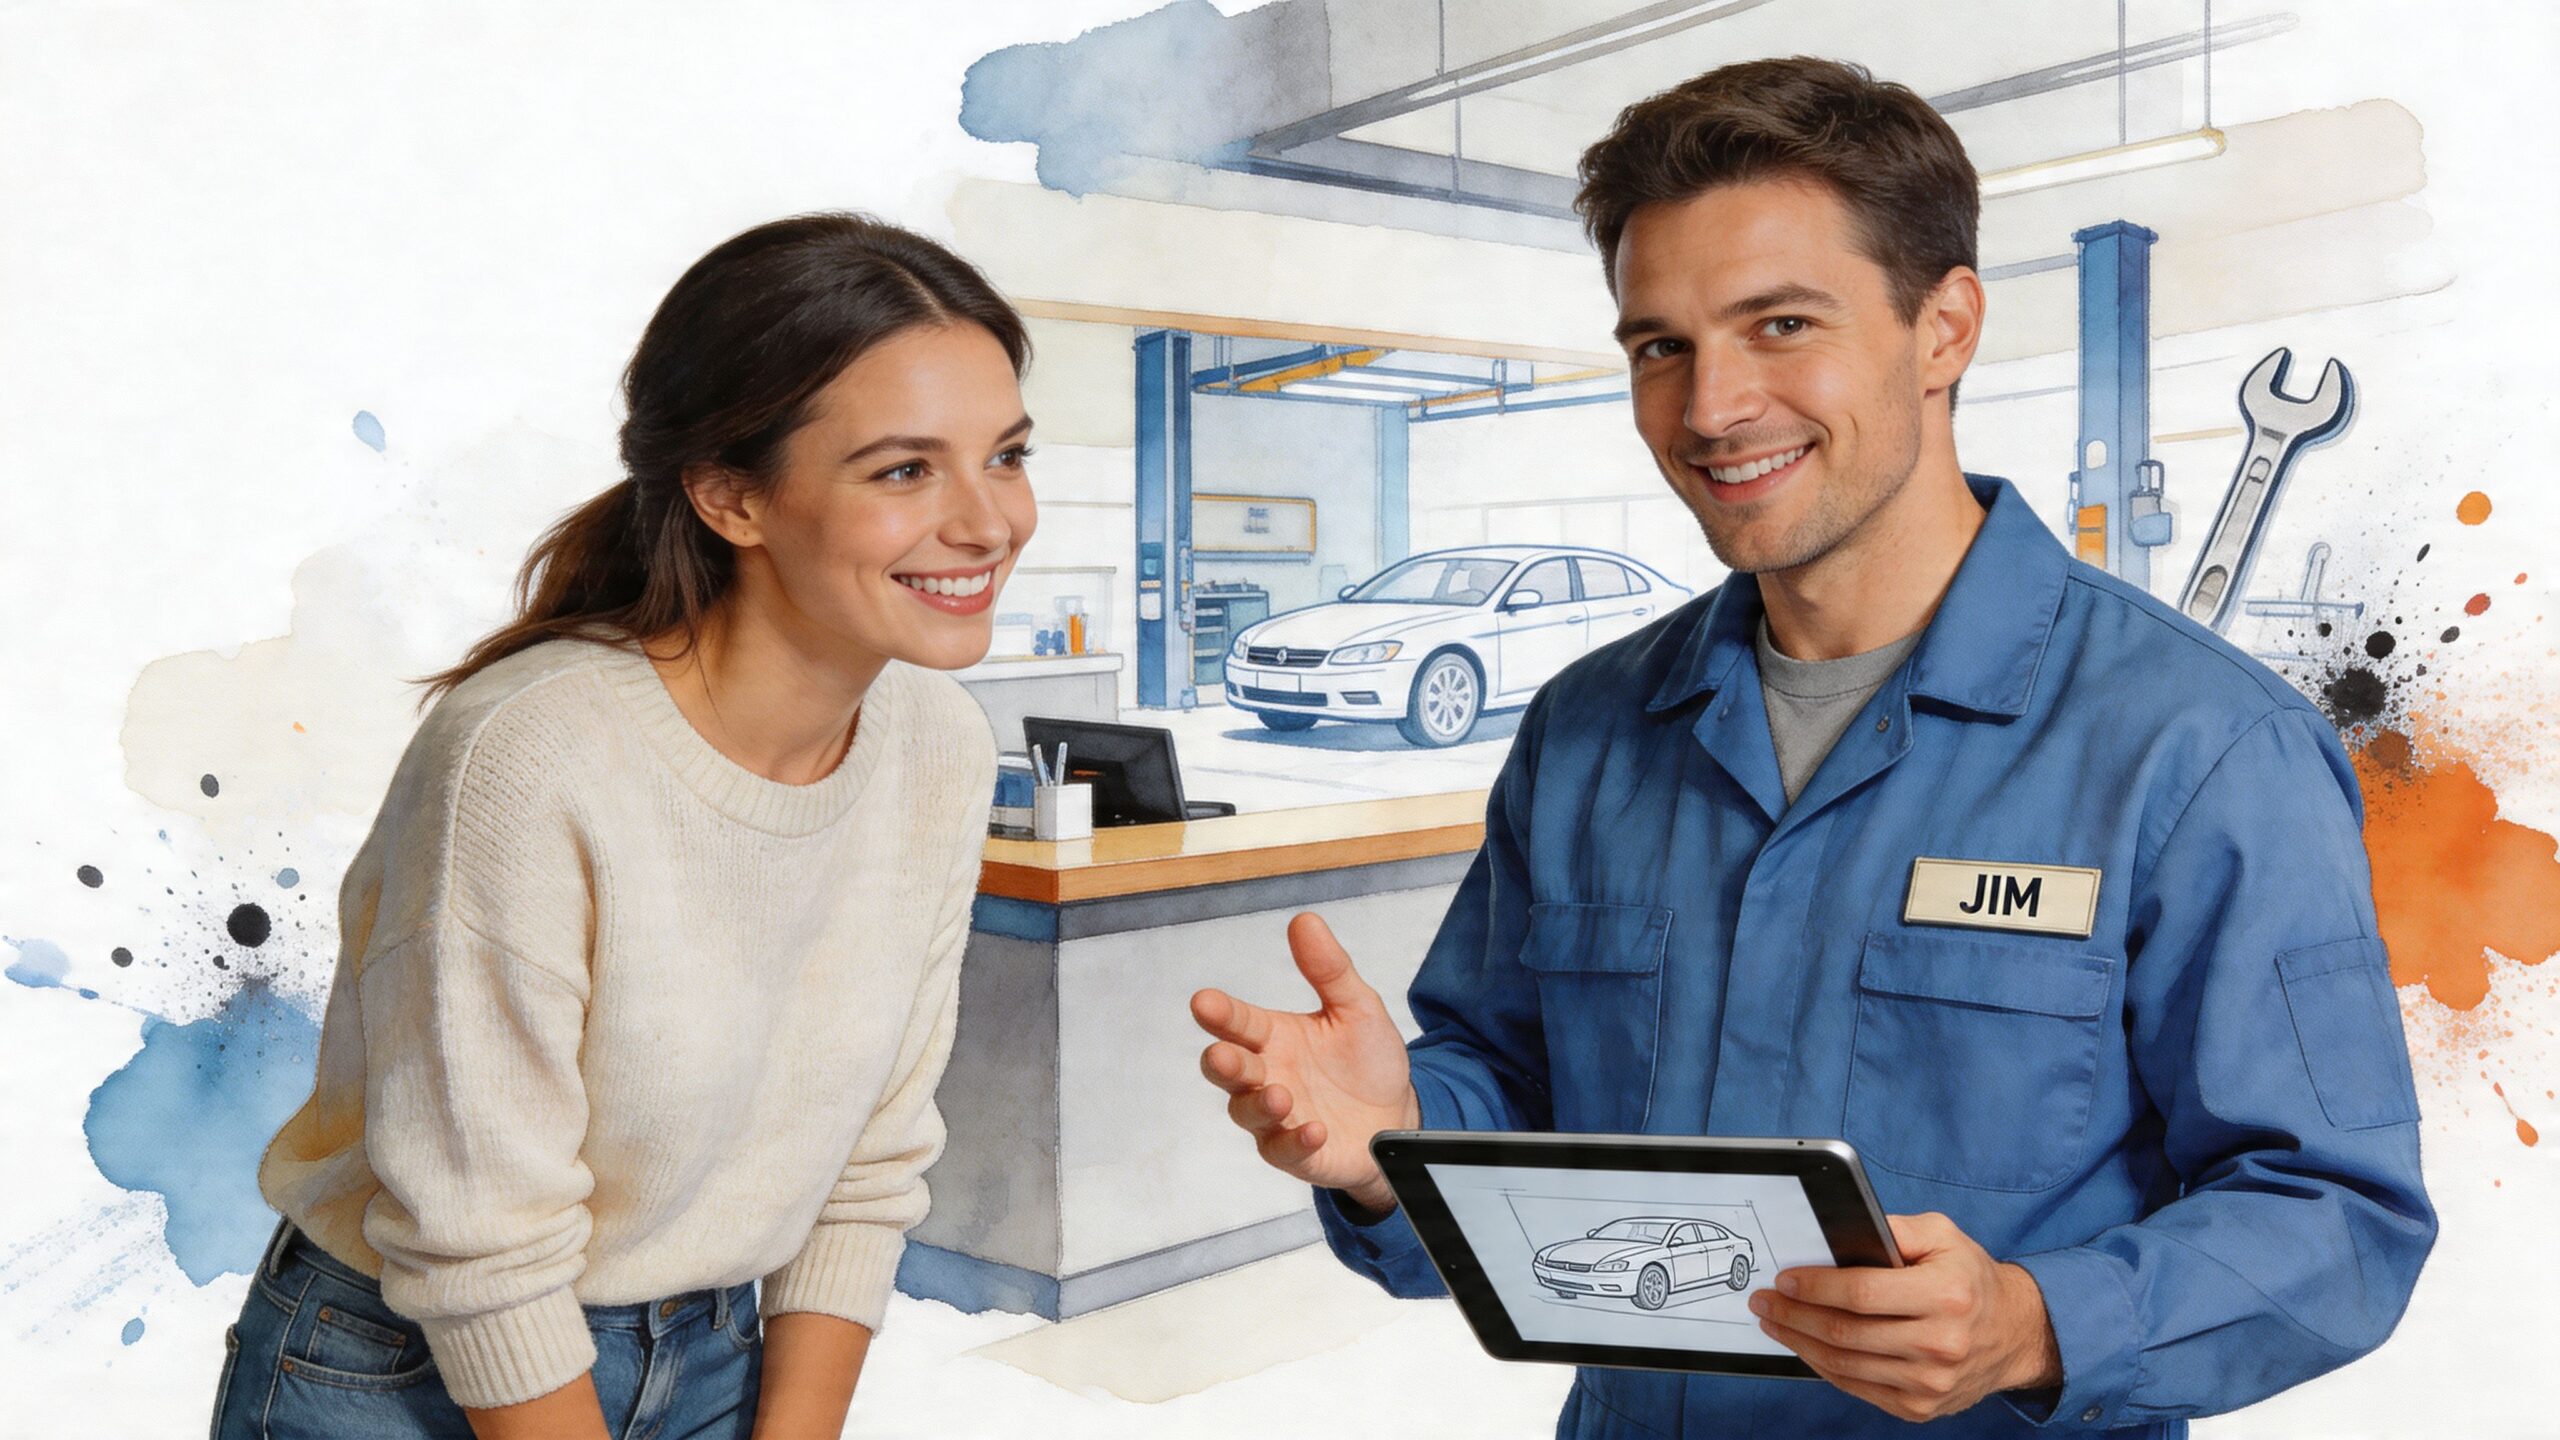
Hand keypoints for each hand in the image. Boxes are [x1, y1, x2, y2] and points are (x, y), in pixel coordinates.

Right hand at [1191, 912, 1418, 1213]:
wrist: (1399, 1116)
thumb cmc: (1368, 1062)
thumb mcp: (1357, 1008)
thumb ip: (1329, 969)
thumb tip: (1304, 920)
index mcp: (1274, 1037)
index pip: (1239, 1022)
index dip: (1221, 1013)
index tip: (1204, 1002)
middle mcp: (1267, 1075)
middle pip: (1229, 1069)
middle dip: (1224, 1062)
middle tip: (1223, 1054)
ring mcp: (1278, 1117)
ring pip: (1248, 1113)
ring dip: (1259, 1104)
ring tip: (1280, 1094)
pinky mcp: (1297, 1153)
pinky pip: (1284, 1150)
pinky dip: (1296, 1140)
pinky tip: (1314, 1128)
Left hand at [1748, 1212, 2062, 1422]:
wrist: (2013, 1333)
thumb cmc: (1969, 1278)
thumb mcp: (1942, 1235)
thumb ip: (1893, 1229)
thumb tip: (1840, 1230)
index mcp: (1946, 1295)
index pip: (1862, 1294)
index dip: (1815, 1287)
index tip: (1784, 1279)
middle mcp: (1942, 1343)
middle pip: (1846, 1332)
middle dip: (1793, 1315)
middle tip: (1763, 1301)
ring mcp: (1931, 1382)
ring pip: (1845, 1364)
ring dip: (1799, 1342)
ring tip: (1774, 1323)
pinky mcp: (1920, 1406)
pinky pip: (1857, 1387)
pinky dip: (1823, 1367)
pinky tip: (1805, 1347)